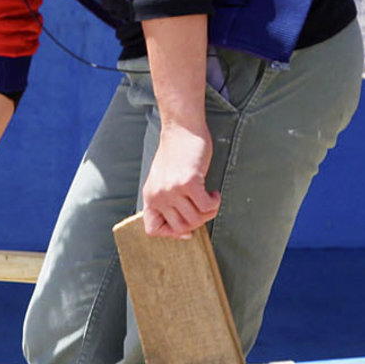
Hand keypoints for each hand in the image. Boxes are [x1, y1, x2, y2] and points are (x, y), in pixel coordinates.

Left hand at [141, 122, 219, 237]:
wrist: (181, 129)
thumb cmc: (177, 155)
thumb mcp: (164, 182)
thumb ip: (170, 205)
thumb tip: (186, 235)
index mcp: (149, 197)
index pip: (153, 230)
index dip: (171, 233)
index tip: (186, 225)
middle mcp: (158, 196)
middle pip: (181, 228)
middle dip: (197, 222)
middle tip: (204, 207)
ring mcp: (173, 190)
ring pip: (196, 220)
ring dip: (209, 213)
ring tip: (210, 198)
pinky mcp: (189, 183)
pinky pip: (207, 207)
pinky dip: (215, 203)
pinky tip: (214, 193)